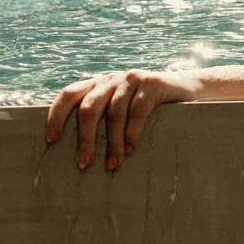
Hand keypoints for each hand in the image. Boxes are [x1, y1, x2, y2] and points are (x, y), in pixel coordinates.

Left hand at [45, 69, 203, 170]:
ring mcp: (133, 79)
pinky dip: (132, 134)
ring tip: (113, 164)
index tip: (51, 139)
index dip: (56, 115)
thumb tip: (77, 150)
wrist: (192, 89)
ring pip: (113, 113)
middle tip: (84, 163)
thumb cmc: (151, 107)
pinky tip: (131, 150)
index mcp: (99, 83)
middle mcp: (113, 78)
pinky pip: (137, 112)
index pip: (69, 94)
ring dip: (111, 142)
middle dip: (85, 138)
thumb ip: (104, 116)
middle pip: (89, 107)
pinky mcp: (153, 83)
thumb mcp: (123, 107)